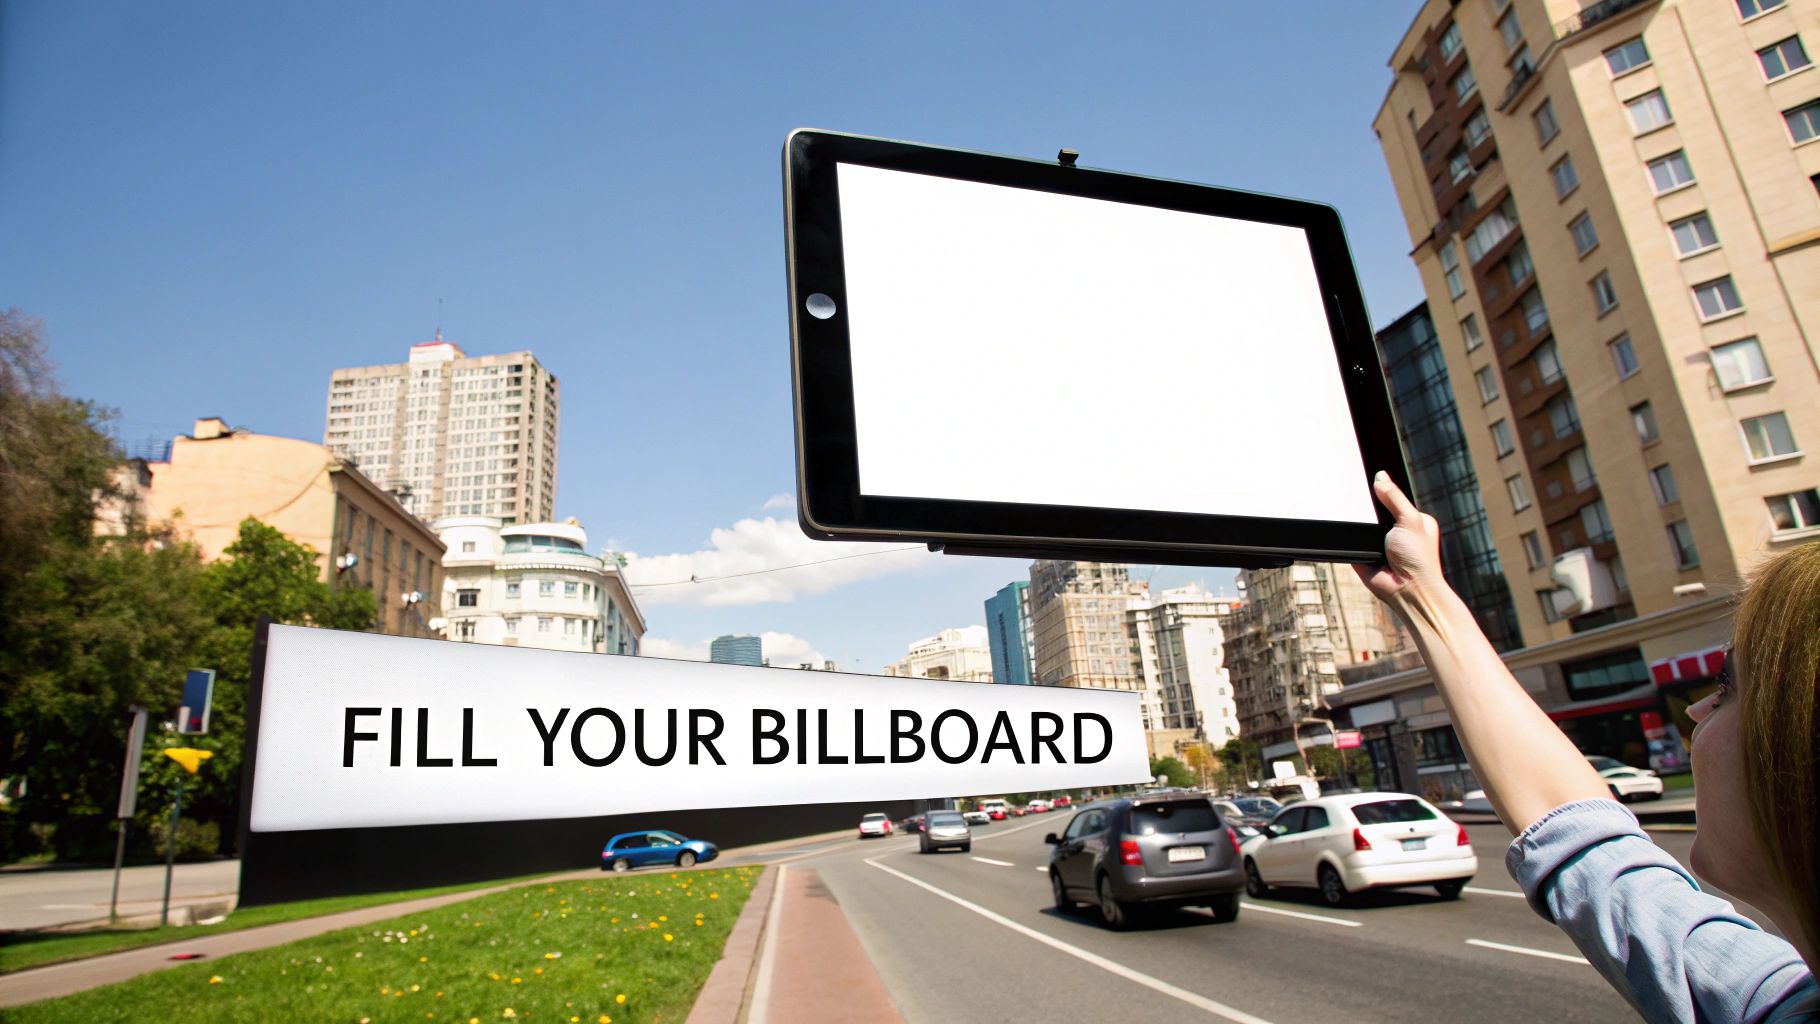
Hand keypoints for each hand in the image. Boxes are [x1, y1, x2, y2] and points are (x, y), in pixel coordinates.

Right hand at [1352, 471, 1445, 604]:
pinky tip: (1353, 536)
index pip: (1396, 497)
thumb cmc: (1419, 560)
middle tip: (1361, 501)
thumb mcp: (1410, 520)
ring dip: (1361, 525)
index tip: (1370, 476)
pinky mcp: (1365, 554)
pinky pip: (1354, 541)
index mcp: (1415, 520)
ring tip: (1360, 523)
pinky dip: (1351, 538)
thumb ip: (1394, 497)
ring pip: (1364, 525)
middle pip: (1377, 510)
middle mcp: (1398, 531)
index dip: (1384, 489)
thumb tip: (1380, 477)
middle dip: (1370, 508)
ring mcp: (1380, 544)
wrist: (1406, 591)